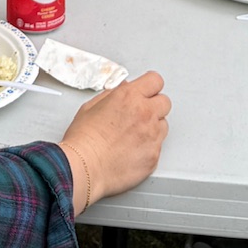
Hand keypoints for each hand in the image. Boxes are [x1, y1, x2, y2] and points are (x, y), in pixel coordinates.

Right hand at [60, 71, 169, 207]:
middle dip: (154, 106)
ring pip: (164, 124)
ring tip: (134, 135)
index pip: (155, 81)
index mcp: (129, 97)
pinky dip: (149, 147)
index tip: (147, 91)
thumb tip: (122, 90)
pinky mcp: (154, 155)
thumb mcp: (91, 106)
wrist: (84, 167)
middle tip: (141, 114)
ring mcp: (152, 135)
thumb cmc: (83, 140)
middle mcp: (144, 114)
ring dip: (153, 127)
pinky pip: (158, 146)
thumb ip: (112, 94)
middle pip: (165, 102)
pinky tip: (133, 150)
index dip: (150, 86)